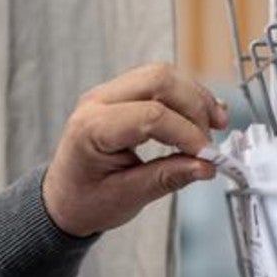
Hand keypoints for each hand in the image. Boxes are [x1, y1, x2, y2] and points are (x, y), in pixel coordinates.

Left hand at [42, 62, 228, 236]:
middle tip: (211, 139)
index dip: (187, 134)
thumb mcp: (127, 197)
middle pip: (158, 80)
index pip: (151, 116)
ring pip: (161, 74)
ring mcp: (107, 94)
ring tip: (214, 123)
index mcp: (91, 129)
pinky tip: (201, 115)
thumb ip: (167, 177)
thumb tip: (205, 165)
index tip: (207, 156)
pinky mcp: (119, 95)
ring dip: (193, 97)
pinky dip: (183, 96)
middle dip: (194, 106)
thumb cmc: (85, 201)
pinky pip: (156, 82)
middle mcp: (96, 102)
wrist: (63, 200)